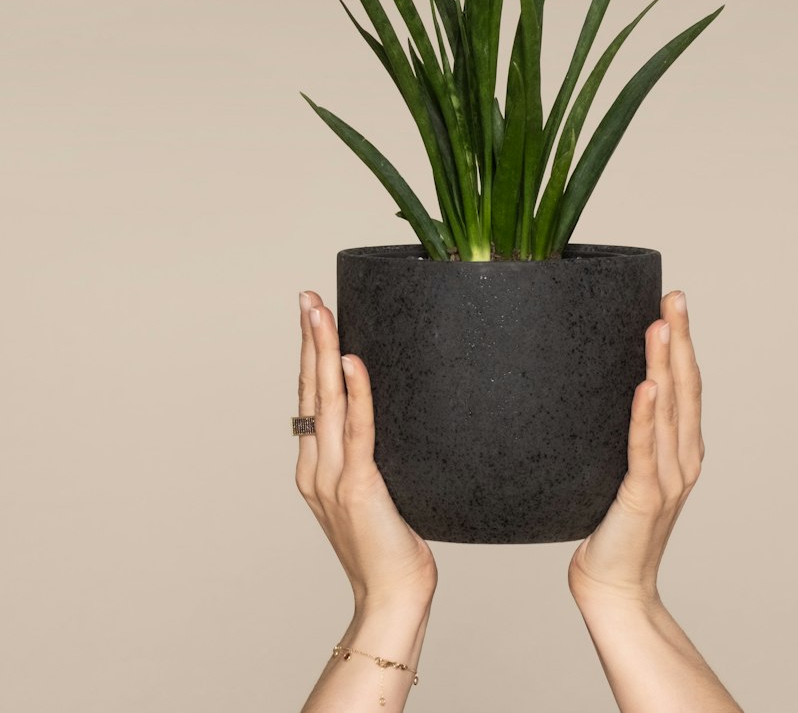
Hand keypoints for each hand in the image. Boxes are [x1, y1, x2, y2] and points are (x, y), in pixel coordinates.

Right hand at [295, 290, 437, 609]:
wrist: (393, 595)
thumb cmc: (392, 545)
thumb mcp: (373, 490)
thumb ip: (367, 455)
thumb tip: (383, 416)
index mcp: (313, 469)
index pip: (308, 399)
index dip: (308, 355)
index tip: (312, 315)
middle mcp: (314, 468)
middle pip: (309, 390)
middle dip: (309, 339)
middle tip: (308, 297)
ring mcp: (332, 477)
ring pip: (325, 401)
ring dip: (322, 351)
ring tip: (321, 312)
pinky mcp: (359, 486)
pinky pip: (358, 428)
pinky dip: (356, 392)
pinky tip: (351, 360)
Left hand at [568, 289, 704, 608]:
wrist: (612, 586)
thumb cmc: (609, 525)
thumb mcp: (622, 468)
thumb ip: (625, 432)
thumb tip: (602, 386)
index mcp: (682, 449)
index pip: (686, 384)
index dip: (683, 341)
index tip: (673, 301)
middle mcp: (683, 459)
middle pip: (685, 387)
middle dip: (680, 338)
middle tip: (674, 296)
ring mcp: (668, 478)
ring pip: (669, 410)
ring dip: (664, 365)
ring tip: (659, 325)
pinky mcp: (645, 497)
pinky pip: (644, 449)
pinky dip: (646, 416)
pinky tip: (645, 386)